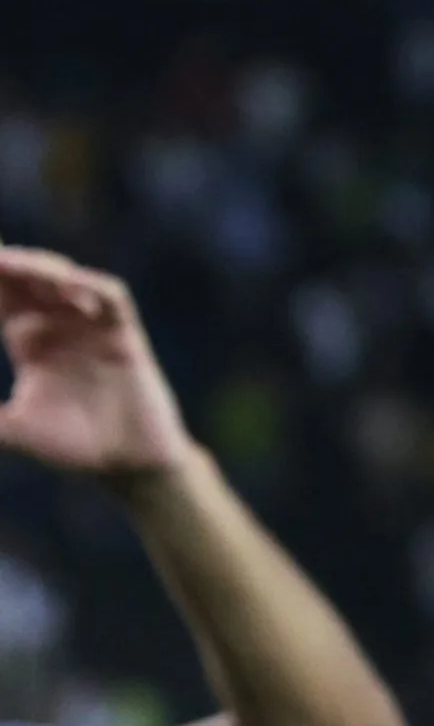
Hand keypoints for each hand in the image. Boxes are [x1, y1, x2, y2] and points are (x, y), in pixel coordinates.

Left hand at [0, 247, 191, 479]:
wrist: (128, 464)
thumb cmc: (74, 447)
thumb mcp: (13, 429)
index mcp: (28, 340)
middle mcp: (59, 325)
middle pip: (27, 277)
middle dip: (3, 261)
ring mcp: (92, 326)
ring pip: (64, 277)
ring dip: (37, 266)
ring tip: (5, 262)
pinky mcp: (124, 334)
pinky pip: (109, 297)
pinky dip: (88, 285)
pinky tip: (65, 283)